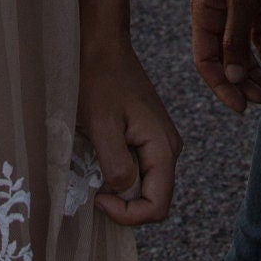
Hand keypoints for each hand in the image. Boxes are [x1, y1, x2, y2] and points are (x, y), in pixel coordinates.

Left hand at [75, 42, 182, 226]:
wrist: (102, 46)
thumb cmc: (99, 80)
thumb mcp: (102, 123)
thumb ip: (116, 162)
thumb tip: (123, 191)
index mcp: (164, 147)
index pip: (158, 207)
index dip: (128, 214)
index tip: (97, 198)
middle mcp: (168, 148)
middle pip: (154, 200)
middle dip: (124, 206)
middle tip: (92, 190)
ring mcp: (159, 142)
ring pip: (145, 186)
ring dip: (120, 191)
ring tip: (94, 174)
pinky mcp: (147, 136)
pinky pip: (139, 169)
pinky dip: (119, 174)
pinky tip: (99, 160)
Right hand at [190, 0, 260, 113]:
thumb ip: (235, 40)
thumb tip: (230, 78)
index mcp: (204, 12)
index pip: (206, 60)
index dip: (220, 85)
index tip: (240, 105)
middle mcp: (217, 14)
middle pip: (224, 59)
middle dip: (240, 82)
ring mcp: (236, 8)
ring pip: (241, 51)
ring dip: (253, 71)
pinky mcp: (255, 2)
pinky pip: (256, 37)